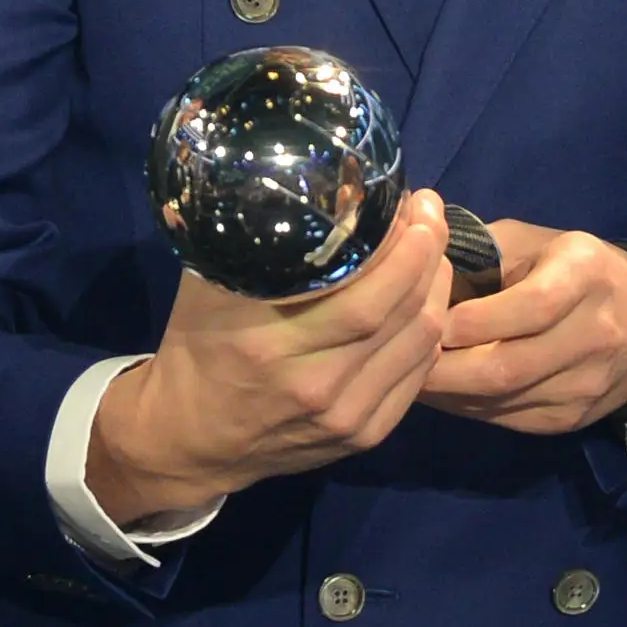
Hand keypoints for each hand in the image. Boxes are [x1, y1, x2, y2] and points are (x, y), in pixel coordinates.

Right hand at [88, 190, 455, 525]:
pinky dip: (428, 332)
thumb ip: (251, 246)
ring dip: (436, 290)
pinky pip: (418, 377)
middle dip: (428, 255)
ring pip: (420, 344)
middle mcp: (313, 384)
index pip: (363, 297)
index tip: (412, 205)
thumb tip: (300, 187)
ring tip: (431, 252)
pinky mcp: (363, 436)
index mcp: (269, 344)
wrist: (191, 439)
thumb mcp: (206, 290)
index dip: (403, 250)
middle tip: (431, 215)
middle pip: (402, 315)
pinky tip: (424, 301)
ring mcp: (344, 416)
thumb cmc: (196, 349)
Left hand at [419, 220, 626, 433]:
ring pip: (505, 400)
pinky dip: (467, 408)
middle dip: (445, 367)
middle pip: (510, 366)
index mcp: (584, 275)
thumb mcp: (527, 241)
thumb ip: (477, 252)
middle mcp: (597, 334)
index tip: (424, 320)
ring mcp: (590, 383)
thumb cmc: (565, 264)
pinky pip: (510, 419)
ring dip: (448, 392)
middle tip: (398, 358)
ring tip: (408, 375)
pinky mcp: (575, 417)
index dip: (471, 320)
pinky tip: (440, 392)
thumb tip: (413, 271)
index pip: (530, 307)